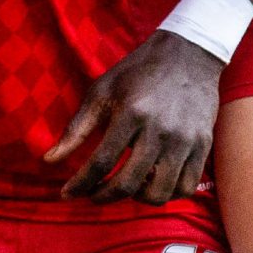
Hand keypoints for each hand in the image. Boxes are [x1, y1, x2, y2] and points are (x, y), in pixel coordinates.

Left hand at [46, 30, 222, 202]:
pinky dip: (166, 194)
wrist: (188, 54)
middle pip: (128, 183)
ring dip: (137, 199)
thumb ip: (76, 129)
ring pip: (159, 193)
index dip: (80, 184)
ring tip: (126, 185)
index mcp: (132, 113)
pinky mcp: (204, 145)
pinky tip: (153, 181)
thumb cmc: (138, 72)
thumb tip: (49, 161)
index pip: (101, 162)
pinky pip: (185, 187)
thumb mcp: (102, 92)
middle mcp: (160, 130)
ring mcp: (185, 140)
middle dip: (104, 196)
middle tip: (93, 194)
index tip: (66, 194)